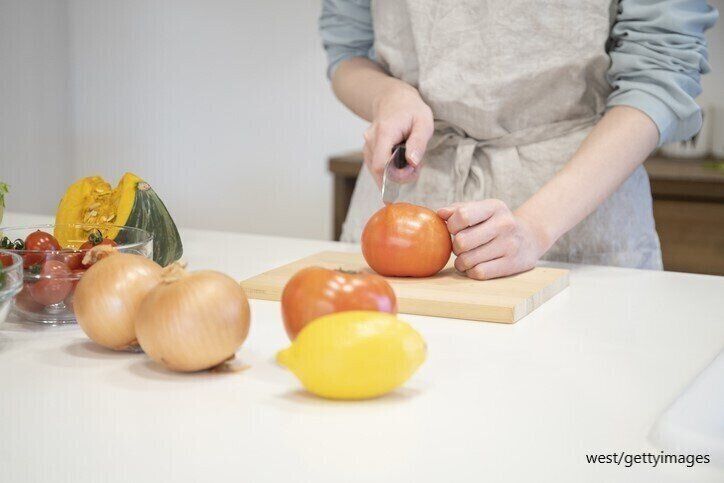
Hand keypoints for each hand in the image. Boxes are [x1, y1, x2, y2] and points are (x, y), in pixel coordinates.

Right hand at [363, 84, 433, 186]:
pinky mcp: (368, 151)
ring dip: (395, 173)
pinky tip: (401, 162)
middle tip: (415, 167)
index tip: (414, 169)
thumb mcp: (423, 121)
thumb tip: (412, 162)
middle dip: (399, 176)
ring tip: (410, 162)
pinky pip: (376, 168)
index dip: (397, 175)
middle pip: (378, 171)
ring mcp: (367, 146)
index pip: (381, 165)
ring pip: (377, 172)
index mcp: (384, 132)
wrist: (393, 98)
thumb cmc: (410, 109)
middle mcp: (370, 140)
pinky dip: (389, 170)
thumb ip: (418, 142)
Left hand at [437, 200, 551, 279]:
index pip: (462, 216)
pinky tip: (475, 266)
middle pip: (462, 241)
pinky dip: (471, 272)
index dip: (451, 226)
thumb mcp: (482, 210)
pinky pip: (479, 272)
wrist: (530, 238)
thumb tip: (440, 213)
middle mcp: (504, 224)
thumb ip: (458, 209)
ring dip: (461, 262)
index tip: (455, 230)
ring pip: (468, 260)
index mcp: (494, 207)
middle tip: (460, 247)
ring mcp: (509, 245)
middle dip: (455, 247)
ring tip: (466, 258)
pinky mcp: (511, 264)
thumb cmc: (496, 223)